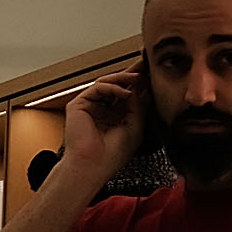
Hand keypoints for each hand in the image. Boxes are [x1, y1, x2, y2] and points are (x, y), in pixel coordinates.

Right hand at [57, 73, 145, 189]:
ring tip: (138, 77)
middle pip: (117, 85)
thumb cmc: (112, 155)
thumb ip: (138, 105)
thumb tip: (142, 86)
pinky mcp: (79, 105)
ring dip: (124, 78)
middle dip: (132, 74)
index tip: (152, 73)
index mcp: (116, 116)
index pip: (128, 94)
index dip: (139, 83)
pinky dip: (112, 87)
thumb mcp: (135, 126)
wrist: (93, 167)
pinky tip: (125, 92)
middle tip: (145, 64)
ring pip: (107, 83)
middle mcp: (102, 109)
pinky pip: (97, 88)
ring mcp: (90, 106)